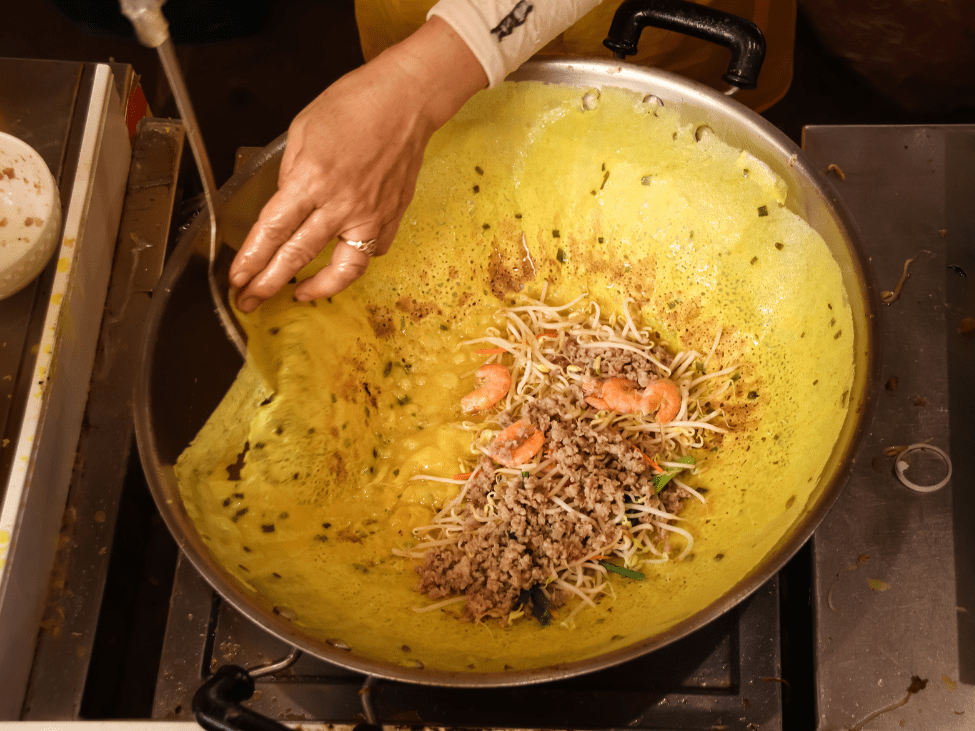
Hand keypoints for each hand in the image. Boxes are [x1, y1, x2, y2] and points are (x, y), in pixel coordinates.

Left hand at [230, 17, 487, 311]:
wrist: (405, 101)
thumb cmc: (354, 106)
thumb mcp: (303, 132)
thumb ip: (291, 174)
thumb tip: (286, 204)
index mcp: (311, 179)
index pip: (273, 230)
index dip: (252, 258)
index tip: (237, 277)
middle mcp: (340, 204)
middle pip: (297, 256)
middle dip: (268, 283)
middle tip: (250, 302)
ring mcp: (370, 215)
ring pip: (342, 268)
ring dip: (317, 289)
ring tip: (299, 296)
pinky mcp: (391, 217)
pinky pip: (371, 252)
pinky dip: (354, 260)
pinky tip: (340, 263)